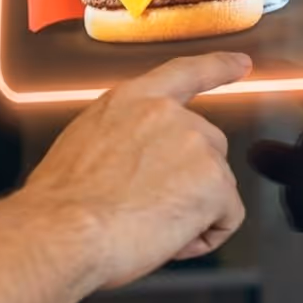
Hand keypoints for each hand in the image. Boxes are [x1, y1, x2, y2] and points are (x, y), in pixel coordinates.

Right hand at [21, 53, 250, 288]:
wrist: (63, 229)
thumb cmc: (61, 203)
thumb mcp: (84, 144)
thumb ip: (122, 136)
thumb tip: (133, 160)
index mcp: (131, 101)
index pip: (185, 73)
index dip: (218, 67)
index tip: (240, 64)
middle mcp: (167, 114)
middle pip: (208, 144)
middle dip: (192, 178)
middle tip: (148, 207)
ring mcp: (195, 144)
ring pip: (217, 185)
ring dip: (193, 210)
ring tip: (147, 224)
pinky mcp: (214, 181)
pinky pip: (228, 217)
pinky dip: (206, 236)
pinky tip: (170, 239)